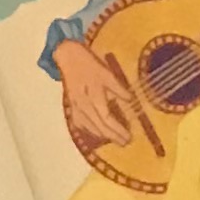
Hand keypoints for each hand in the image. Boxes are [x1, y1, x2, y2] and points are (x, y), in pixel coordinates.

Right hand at [57, 37, 142, 152]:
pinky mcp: (71, 107)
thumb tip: (131, 100)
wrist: (68, 57)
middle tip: (125, 142)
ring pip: (89, 128)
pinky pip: (80, 124)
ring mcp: (75, 107)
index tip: (129, 136)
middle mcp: (83, 105)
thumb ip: (119, 88)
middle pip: (99, 126)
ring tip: (114, 139)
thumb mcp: (107, 73)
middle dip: (113, 136)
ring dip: (102, 135)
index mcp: (93, 96)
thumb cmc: (89, 64)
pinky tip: (96, 133)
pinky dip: (89, 131)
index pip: (107, 118)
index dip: (118, 130)